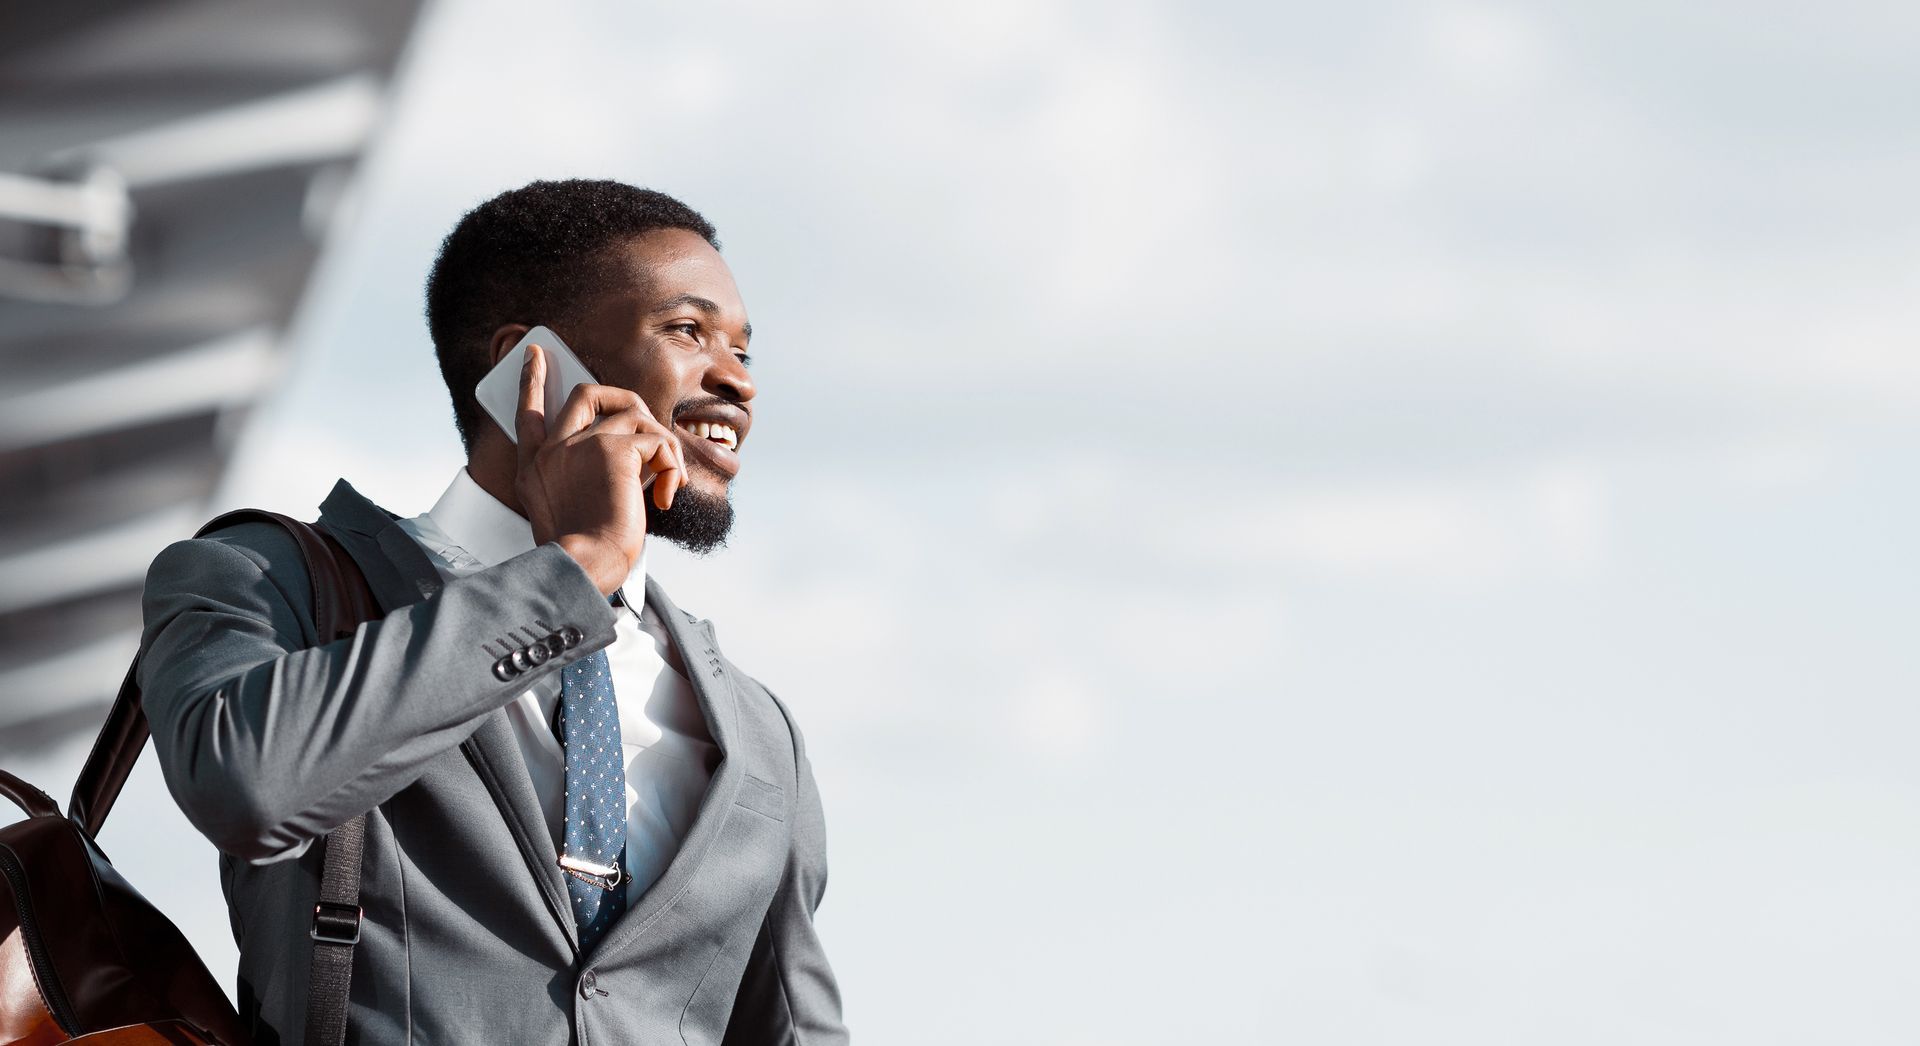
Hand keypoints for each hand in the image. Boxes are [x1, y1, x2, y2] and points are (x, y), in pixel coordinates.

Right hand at [513, 344, 686, 594]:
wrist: (584, 565)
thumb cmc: (583, 552)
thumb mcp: (565, 512)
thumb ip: (582, 479)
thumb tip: (631, 456)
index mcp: (536, 467)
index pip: (529, 412)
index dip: (532, 381)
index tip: (535, 355)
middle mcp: (553, 450)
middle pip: (586, 393)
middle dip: (623, 398)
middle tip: (648, 428)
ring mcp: (581, 445)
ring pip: (635, 415)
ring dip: (662, 446)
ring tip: (667, 481)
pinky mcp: (613, 450)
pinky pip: (657, 440)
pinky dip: (672, 467)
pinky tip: (667, 495)